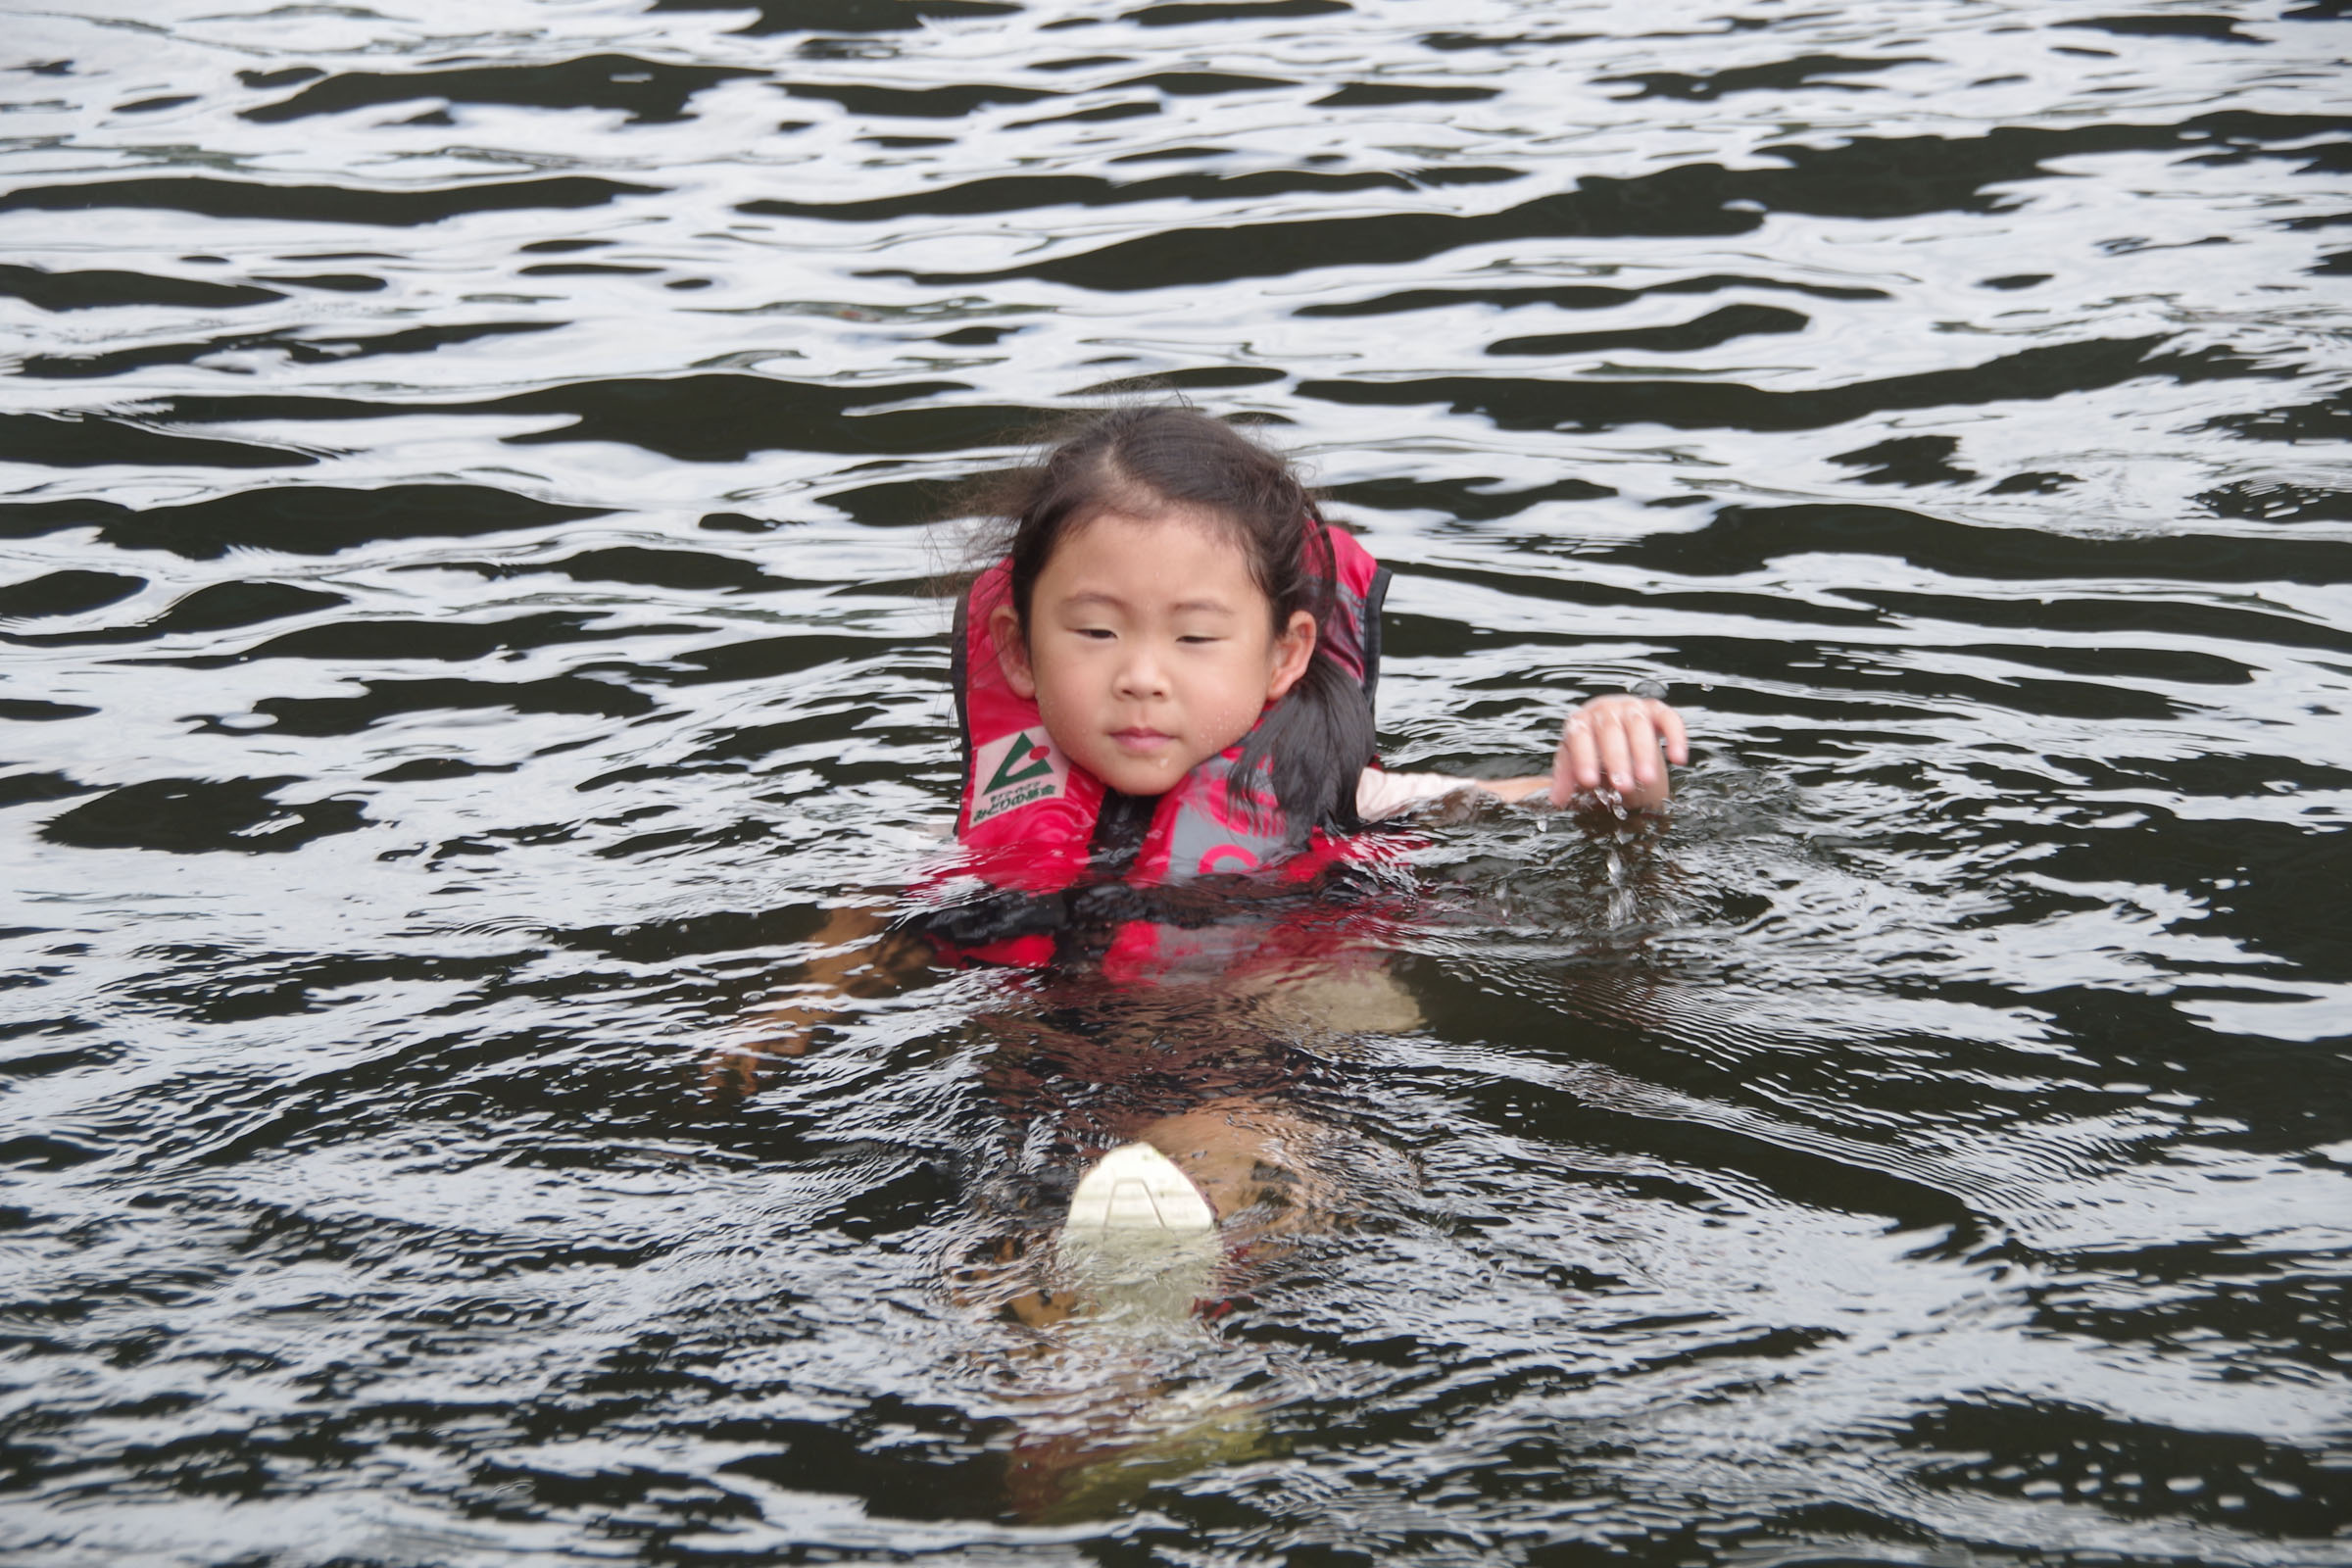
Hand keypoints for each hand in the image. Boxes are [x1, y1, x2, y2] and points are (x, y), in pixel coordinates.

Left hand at [1551, 695, 1687, 809]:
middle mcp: (1605, 709)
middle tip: (1622, 785)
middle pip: (1610, 731)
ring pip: (1638, 725)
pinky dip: (1675, 737)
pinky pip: (1669, 719)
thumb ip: (1567, 778)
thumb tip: (1557, 800)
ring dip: (1643, 753)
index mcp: (1580, 720)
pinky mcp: (1656, 709)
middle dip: (1616, 759)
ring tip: (1647, 779)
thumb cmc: (1593, 749)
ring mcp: (1632, 707)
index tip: (1589, 782)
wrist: (1616, 729)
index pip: (1579, 736)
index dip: (1584, 759)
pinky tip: (1677, 759)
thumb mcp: (1576, 762)